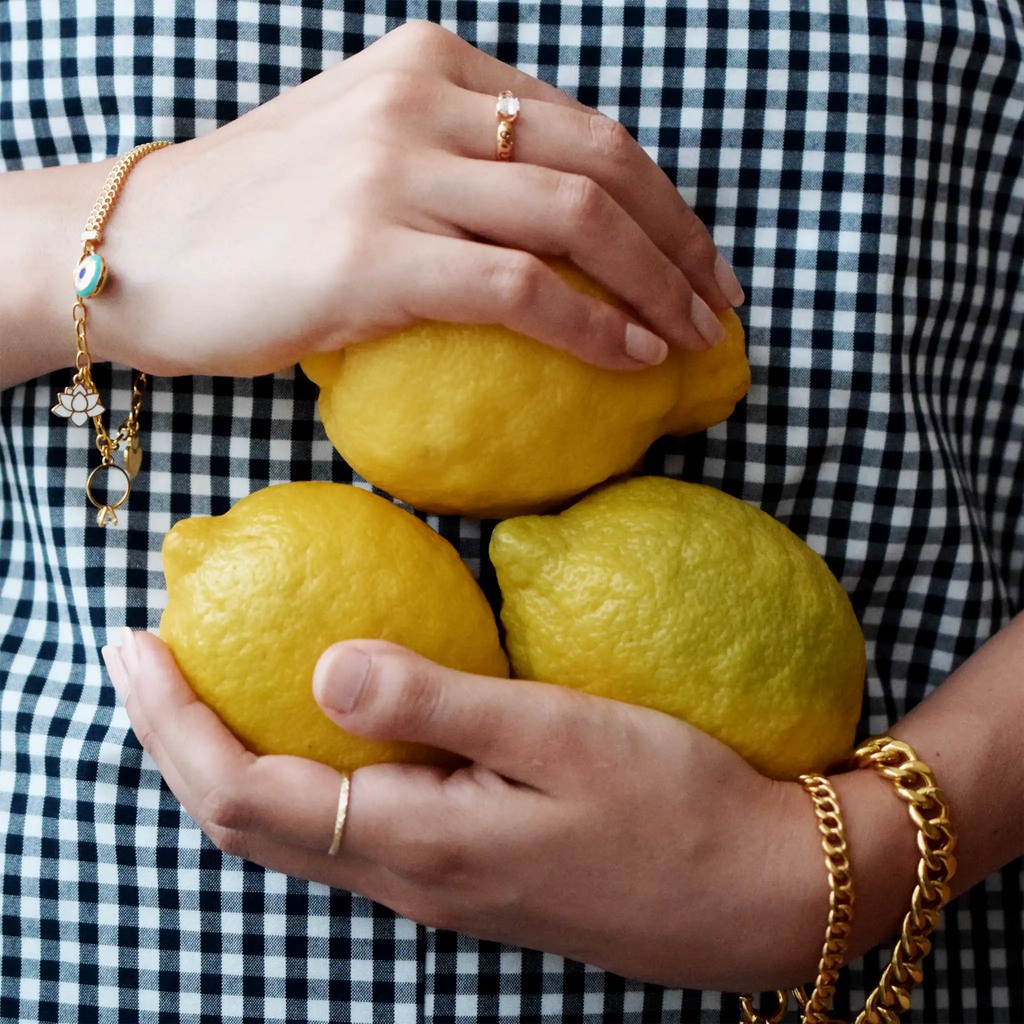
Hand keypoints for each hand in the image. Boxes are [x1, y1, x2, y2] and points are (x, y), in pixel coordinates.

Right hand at [86, 21, 742, 377]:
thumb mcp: (365, 160)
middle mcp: (422, 100)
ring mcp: (396, 171)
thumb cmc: (254, 223)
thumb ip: (454, 168)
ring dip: (655, 284)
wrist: (138, 251)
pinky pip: (520, 286)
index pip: (586, 125)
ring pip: (576, 215)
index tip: (696, 260)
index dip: (662, 200)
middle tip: (720, 303)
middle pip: (603, 161)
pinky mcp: (372, 253)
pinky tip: (630, 358)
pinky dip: (592, 325)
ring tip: (691, 339)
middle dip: (681, 240)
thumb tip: (549, 236)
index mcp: (431, 67)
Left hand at [105, 630, 829, 992]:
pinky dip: (297, 773)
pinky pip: (346, 824)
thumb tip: (322, 667)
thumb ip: (437, 702)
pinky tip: (314, 725)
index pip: (245, 793)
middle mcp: (408, 875)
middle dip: (176, 739)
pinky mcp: (466, 868)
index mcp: (418, 841)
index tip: (134, 645)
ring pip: (292, 827)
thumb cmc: (670, 802)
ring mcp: (435, 881)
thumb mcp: (557, 734)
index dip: (173, 724)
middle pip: (247, 819)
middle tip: (144, 655)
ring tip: (203, 685)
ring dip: (228, 757)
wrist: (755, 890)